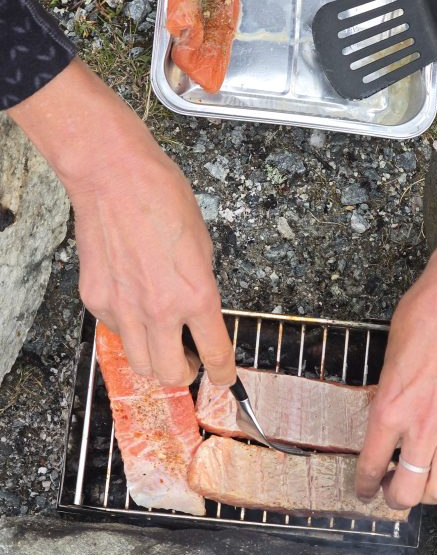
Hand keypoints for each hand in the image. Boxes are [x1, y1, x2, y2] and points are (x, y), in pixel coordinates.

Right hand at [8, 59, 235, 387]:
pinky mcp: (96, 300)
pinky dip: (128, 329)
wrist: (115, 177)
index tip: (223, 377)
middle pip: (172, 374)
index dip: (223, 373)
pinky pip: (115, 331)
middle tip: (191, 361)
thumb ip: (201, 288)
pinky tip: (134, 306)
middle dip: (187, 374)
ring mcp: (124, 308)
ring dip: (155, 361)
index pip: (215, 354)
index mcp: (196, 295)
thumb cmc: (163, 198)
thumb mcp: (203, 246)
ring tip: (161, 342)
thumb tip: (199, 313)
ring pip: (139, 364)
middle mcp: (159, 309)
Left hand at [355, 223, 436, 508]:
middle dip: (395, 499)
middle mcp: (421, 428)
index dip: (365, 486)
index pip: (371, 466)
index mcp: (389, 410)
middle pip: (408, 493)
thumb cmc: (420, 321)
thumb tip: (386, 423)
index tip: (364, 491)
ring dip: (428, 490)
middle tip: (391, 490)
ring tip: (422, 478)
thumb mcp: (387, 362)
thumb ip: (386, 400)